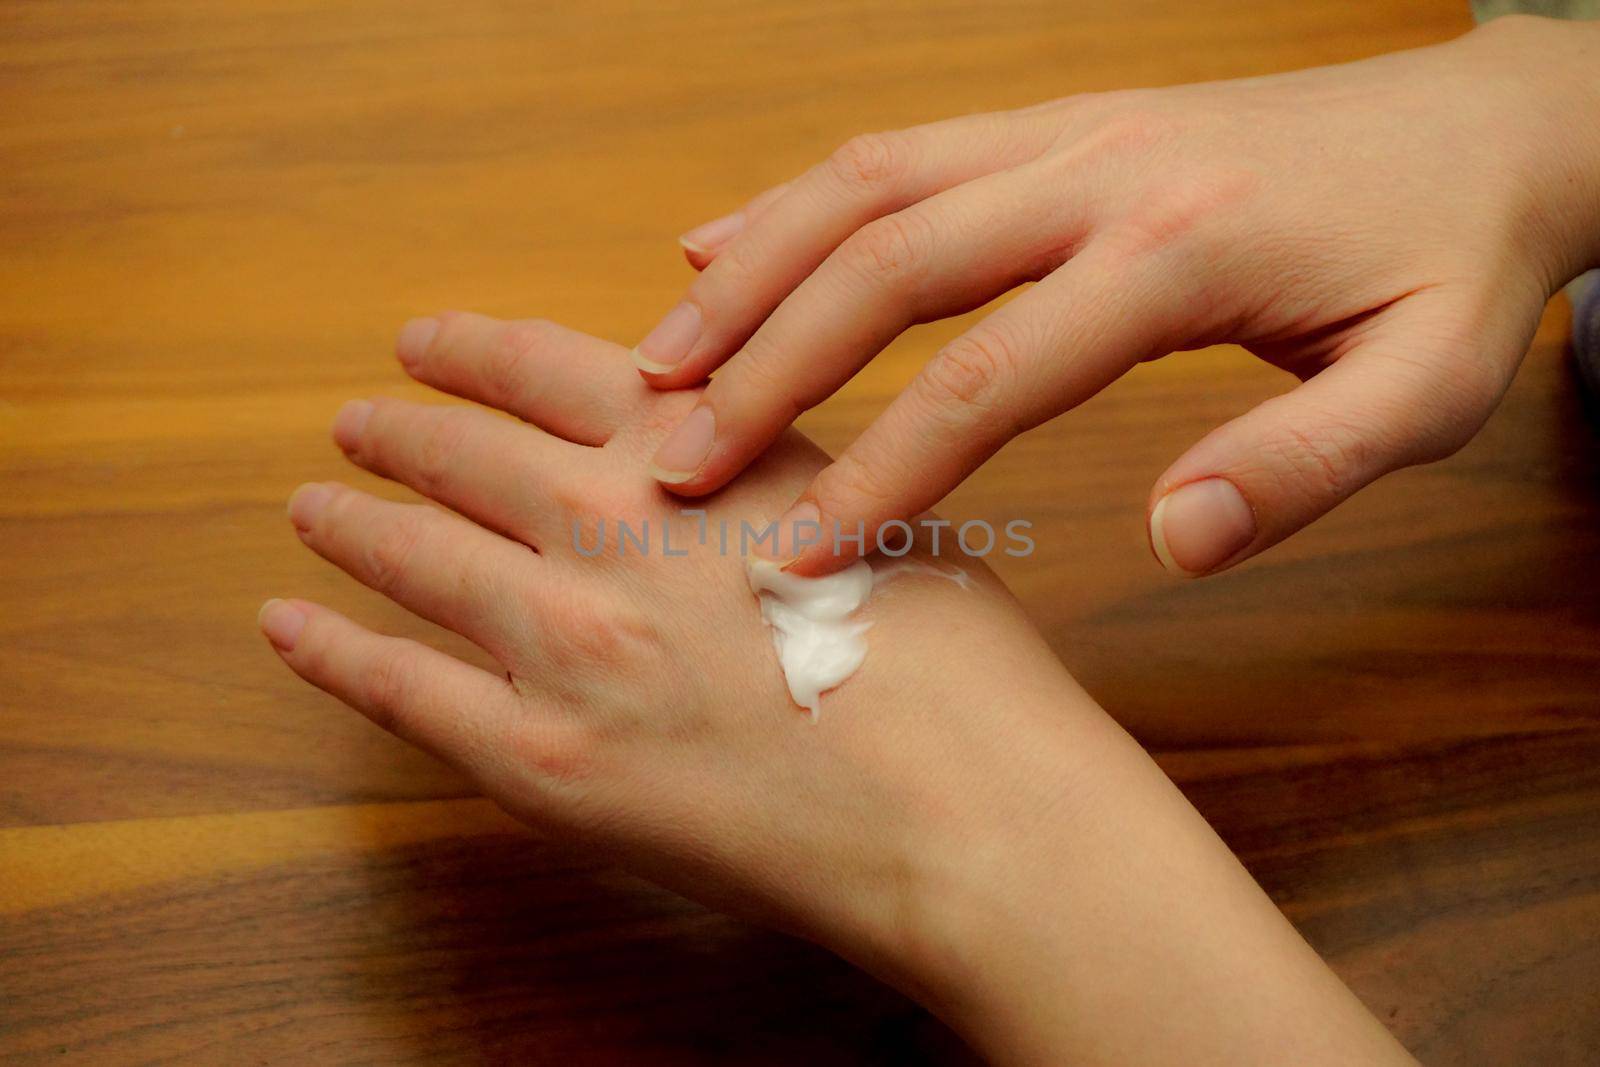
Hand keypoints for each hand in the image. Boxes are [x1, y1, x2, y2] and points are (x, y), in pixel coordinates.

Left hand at [259, 309, 1073, 967]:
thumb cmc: (960, 672)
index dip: (471, 349)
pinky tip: (288, 621)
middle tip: (360, 422)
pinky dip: (330, 650)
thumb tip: (712, 468)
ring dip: (352, 522)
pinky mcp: (541, 756)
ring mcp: (564, 641)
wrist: (969, 813)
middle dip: (400, 431)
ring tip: (315, 506)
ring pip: (414, 555)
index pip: (547, 367)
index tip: (426, 342)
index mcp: (698, 451)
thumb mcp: (877, 516)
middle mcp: (610, 525)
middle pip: (463, 454)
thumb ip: (770, 477)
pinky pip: (400, 688)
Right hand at [634, 15, 1599, 576]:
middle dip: (761, 365)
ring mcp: (1067, 132)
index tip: (796, 549)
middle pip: (886, 261)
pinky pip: (897, 152)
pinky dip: (794, 202)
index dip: (880, 468)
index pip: (989, 374)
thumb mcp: (1430, 389)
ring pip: (866, 187)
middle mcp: (1098, 171)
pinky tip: (719, 247)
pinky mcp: (1056, 125)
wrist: (1484, 130)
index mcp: (1181, 250)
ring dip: (750, 274)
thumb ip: (1306, 467)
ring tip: (655, 362)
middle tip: (669, 458)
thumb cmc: (1452, 268)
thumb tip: (1177, 542)